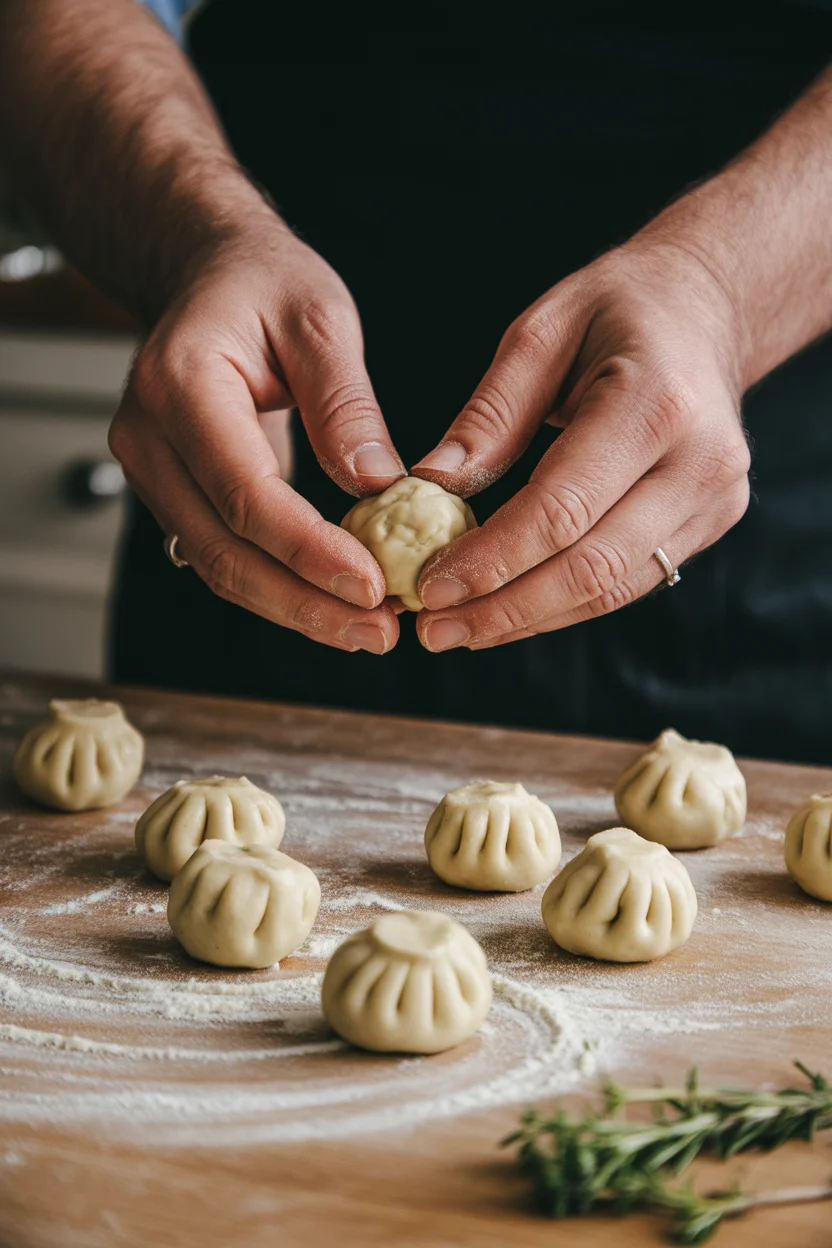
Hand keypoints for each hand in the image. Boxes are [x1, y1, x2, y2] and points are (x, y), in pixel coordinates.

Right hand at [109, 222, 404, 654]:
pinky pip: (223, 556)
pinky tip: (333, 604)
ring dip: (295, 608)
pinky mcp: (172, 493)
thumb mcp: (320, 318)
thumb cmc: (262, 284)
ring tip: (369, 629)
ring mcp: (152, 471)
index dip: (309, 551)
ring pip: (220, 567)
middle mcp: (149, 438)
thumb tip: (378, 487)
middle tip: (379, 632)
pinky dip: (279, 587)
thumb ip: (346, 403)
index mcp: (181, 385)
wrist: (207, 277)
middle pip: (225, 551)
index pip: (246, 493)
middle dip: (306, 603)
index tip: (374, 585)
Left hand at [410, 242, 751, 651]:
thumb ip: (489, 414)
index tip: (428, 587)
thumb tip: (429, 487)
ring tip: (459, 630)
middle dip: (504, 609)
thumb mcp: (540, 332)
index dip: (492, 560)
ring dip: (529, 619)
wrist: (706, 311)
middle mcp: (700, 461)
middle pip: (591, 567)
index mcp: (657, 403)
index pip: (562, 510)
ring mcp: (715, 499)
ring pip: (612, 589)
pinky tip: (508, 610)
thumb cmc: (615, 310)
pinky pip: (630, 581)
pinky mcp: (711, 522)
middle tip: (433, 630)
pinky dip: (563, 604)